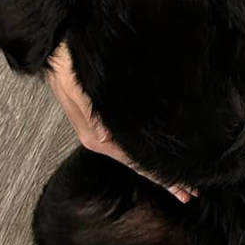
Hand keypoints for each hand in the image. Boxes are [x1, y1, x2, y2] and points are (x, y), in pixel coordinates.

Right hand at [45, 44, 195, 203]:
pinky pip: (128, 144)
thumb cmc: (67, 64)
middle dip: (163, 179)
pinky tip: (155, 154)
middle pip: (137, 164)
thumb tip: (103, 137)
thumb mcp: (75, 86)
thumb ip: (89, 112)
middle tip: (189, 192)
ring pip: (134, 156)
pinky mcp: (101, 123)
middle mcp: (98, 138)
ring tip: (178, 179)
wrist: (55, 52)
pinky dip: (145, 153)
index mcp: (94, 135)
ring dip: (156, 168)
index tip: (183, 189)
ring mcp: (100, 132)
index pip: (135, 162)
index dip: (160, 177)